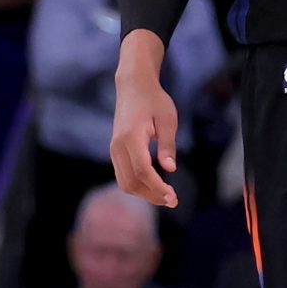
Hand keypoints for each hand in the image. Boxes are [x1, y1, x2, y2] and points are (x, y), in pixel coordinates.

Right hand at [110, 30, 180, 206]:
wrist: (133, 87)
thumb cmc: (154, 100)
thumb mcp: (167, 119)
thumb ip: (168, 144)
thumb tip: (170, 169)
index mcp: (131, 137)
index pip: (142, 171)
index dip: (157, 187)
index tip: (172, 196)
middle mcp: (118, 146)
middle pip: (131, 182)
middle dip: (151, 195)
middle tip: (173, 200)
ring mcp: (114, 150)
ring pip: (125, 182)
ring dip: (144, 194)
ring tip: (165, 196)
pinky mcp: (115, 151)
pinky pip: (123, 176)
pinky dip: (138, 186)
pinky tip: (154, 186)